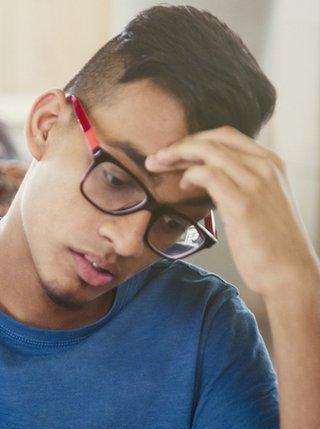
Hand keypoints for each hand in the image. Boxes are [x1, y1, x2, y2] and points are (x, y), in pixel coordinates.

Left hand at [146, 126, 319, 298]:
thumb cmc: (270, 244)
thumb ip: (239, 185)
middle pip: (214, 138)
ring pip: (207, 151)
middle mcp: (266, 166)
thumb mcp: (259, 203)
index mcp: (272, 164)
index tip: (173, 152)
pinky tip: (181, 187)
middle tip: (157, 158)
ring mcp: (256, 182)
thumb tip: (204, 178)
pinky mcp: (242, 202)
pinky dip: (188, 176)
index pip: (227, 136)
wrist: (290, 273)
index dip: (195, 139)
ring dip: (175, 156)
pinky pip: (207, 174)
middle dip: (180, 144)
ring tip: (157, 167)